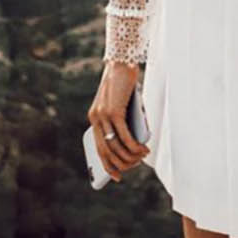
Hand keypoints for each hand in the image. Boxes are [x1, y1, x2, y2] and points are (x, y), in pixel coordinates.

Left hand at [89, 58, 149, 179]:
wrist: (122, 62)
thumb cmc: (125, 83)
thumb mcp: (124, 106)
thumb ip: (126, 124)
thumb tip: (134, 145)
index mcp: (94, 118)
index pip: (98, 148)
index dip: (108, 164)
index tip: (116, 176)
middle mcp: (95, 118)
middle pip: (106, 151)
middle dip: (122, 163)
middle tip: (136, 165)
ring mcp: (103, 115)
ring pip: (115, 146)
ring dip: (131, 155)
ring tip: (143, 156)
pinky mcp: (113, 111)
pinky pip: (123, 136)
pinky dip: (134, 146)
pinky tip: (143, 149)